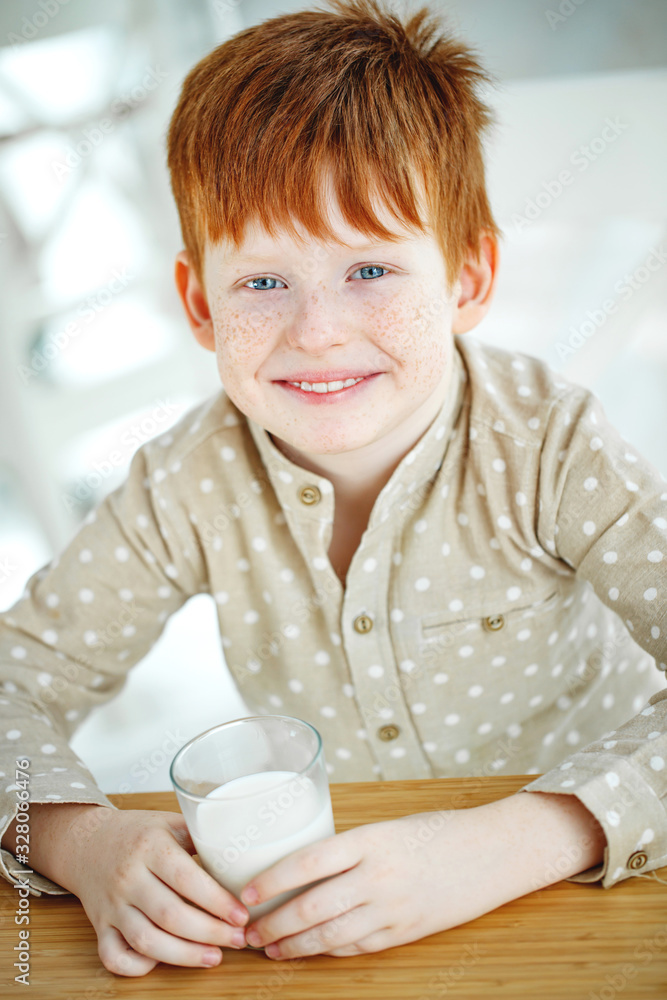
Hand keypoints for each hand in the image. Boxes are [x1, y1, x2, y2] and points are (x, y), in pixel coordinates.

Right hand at [44, 806, 250, 975]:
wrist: (87, 842)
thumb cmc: (137, 832)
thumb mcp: (168, 822)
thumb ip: (201, 836)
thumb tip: (244, 850)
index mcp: (150, 847)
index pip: (186, 879)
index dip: (216, 901)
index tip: (242, 914)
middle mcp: (128, 878)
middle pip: (170, 915)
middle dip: (209, 933)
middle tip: (238, 939)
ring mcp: (112, 905)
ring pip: (146, 941)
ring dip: (183, 955)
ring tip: (214, 957)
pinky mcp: (99, 927)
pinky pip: (113, 956)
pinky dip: (137, 967)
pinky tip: (162, 963)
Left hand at [239, 792, 605, 958]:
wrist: (493, 852)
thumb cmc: (439, 831)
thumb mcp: (390, 827)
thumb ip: (351, 847)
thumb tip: (304, 865)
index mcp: (370, 840)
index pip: (307, 861)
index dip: (272, 881)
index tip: (247, 893)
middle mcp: (378, 875)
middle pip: (312, 905)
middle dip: (274, 924)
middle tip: (249, 931)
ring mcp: (393, 908)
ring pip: (330, 934)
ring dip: (295, 945)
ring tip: (272, 948)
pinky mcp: (406, 932)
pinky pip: (358, 946)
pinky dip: (329, 950)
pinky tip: (311, 950)